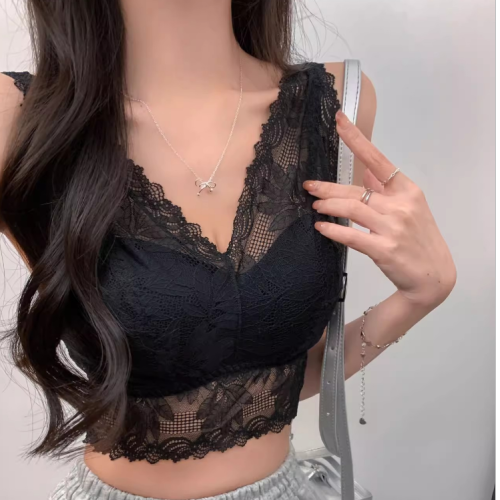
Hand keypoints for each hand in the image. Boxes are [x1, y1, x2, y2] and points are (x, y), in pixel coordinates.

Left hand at [303, 110, 455, 309]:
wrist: (432, 276)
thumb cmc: (418, 239)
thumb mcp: (410, 207)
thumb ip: (386, 188)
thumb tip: (366, 171)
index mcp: (407, 190)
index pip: (377, 159)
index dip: (356, 139)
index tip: (339, 121)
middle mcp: (401, 205)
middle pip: (355, 190)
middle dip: (328, 187)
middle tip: (309, 186)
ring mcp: (393, 227)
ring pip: (351, 209)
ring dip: (328, 206)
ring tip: (315, 206)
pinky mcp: (384, 249)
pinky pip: (351, 236)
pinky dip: (333, 230)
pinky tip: (321, 227)